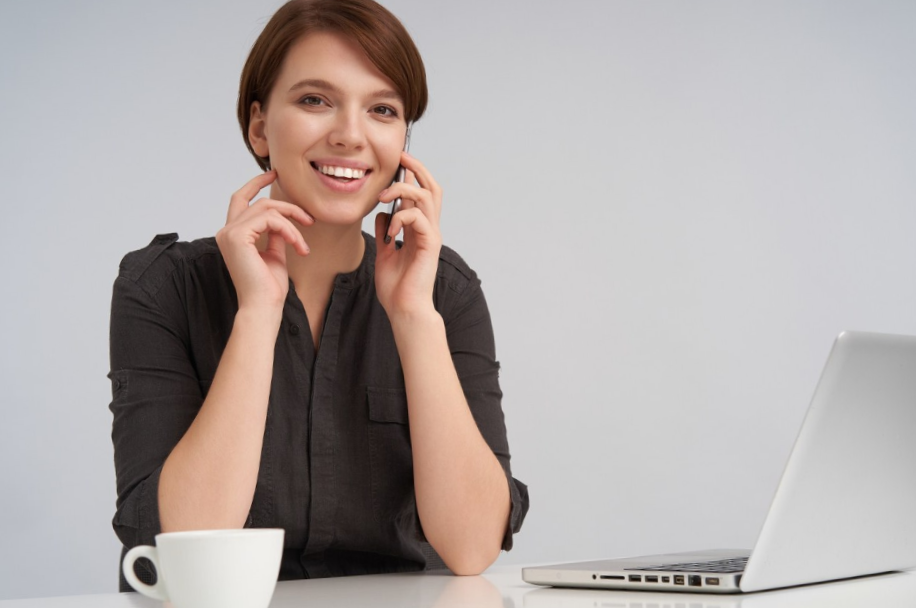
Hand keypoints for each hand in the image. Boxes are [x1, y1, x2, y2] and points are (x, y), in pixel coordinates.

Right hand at [216, 170, 312, 312]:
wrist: (264, 306)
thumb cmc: (269, 287)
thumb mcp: (275, 254)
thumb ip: (275, 235)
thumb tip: (282, 221)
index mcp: (233, 235)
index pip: (241, 199)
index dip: (255, 184)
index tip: (273, 173)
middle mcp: (226, 232)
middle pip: (258, 202)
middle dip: (287, 206)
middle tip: (309, 219)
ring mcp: (229, 233)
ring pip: (267, 209)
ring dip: (292, 222)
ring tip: (303, 243)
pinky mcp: (237, 237)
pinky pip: (270, 220)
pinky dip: (288, 230)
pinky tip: (297, 245)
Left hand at [374, 152, 442, 317]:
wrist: (404, 309)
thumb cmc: (396, 287)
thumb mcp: (384, 253)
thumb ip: (385, 232)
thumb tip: (381, 214)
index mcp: (418, 229)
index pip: (421, 193)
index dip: (413, 175)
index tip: (398, 161)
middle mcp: (428, 229)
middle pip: (432, 188)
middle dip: (418, 169)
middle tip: (402, 157)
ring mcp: (431, 236)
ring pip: (427, 197)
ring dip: (404, 189)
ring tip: (385, 195)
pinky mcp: (430, 244)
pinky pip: (418, 218)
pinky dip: (402, 216)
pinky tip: (391, 230)